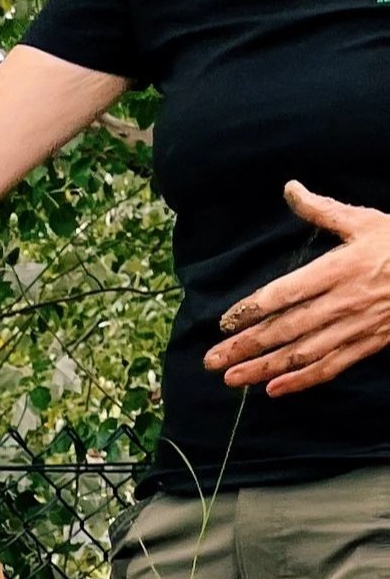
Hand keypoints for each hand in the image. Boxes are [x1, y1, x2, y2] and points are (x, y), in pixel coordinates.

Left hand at [207, 185, 389, 395]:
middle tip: (210, 360)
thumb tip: (290, 188)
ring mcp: (354, 326)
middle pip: (284, 329)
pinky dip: (300, 381)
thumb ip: (321, 210)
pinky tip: (273, 389)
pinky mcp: (367, 343)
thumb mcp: (362, 220)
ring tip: (231, 379)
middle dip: (244, 347)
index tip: (224, 323)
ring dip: (263, 369)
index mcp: (338, 269)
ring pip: (301, 354)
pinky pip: (329, 367)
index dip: (251, 310)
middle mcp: (342, 301)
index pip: (284, 294)